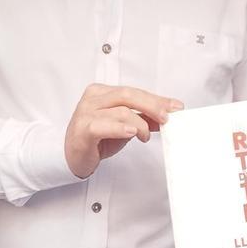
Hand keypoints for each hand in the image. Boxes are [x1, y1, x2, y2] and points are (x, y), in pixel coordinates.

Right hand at [65, 85, 180, 179]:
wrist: (71, 156)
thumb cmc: (95, 139)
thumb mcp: (123, 126)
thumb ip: (142, 119)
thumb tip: (166, 117)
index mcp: (102, 92)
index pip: (134, 91)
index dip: (156, 99)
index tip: (175, 107)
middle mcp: (93, 99)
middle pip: (127, 95)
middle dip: (152, 106)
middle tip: (166, 118)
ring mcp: (86, 113)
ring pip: (120, 111)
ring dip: (139, 124)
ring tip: (144, 136)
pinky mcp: (82, 129)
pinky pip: (103, 125)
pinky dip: (120, 128)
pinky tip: (131, 133)